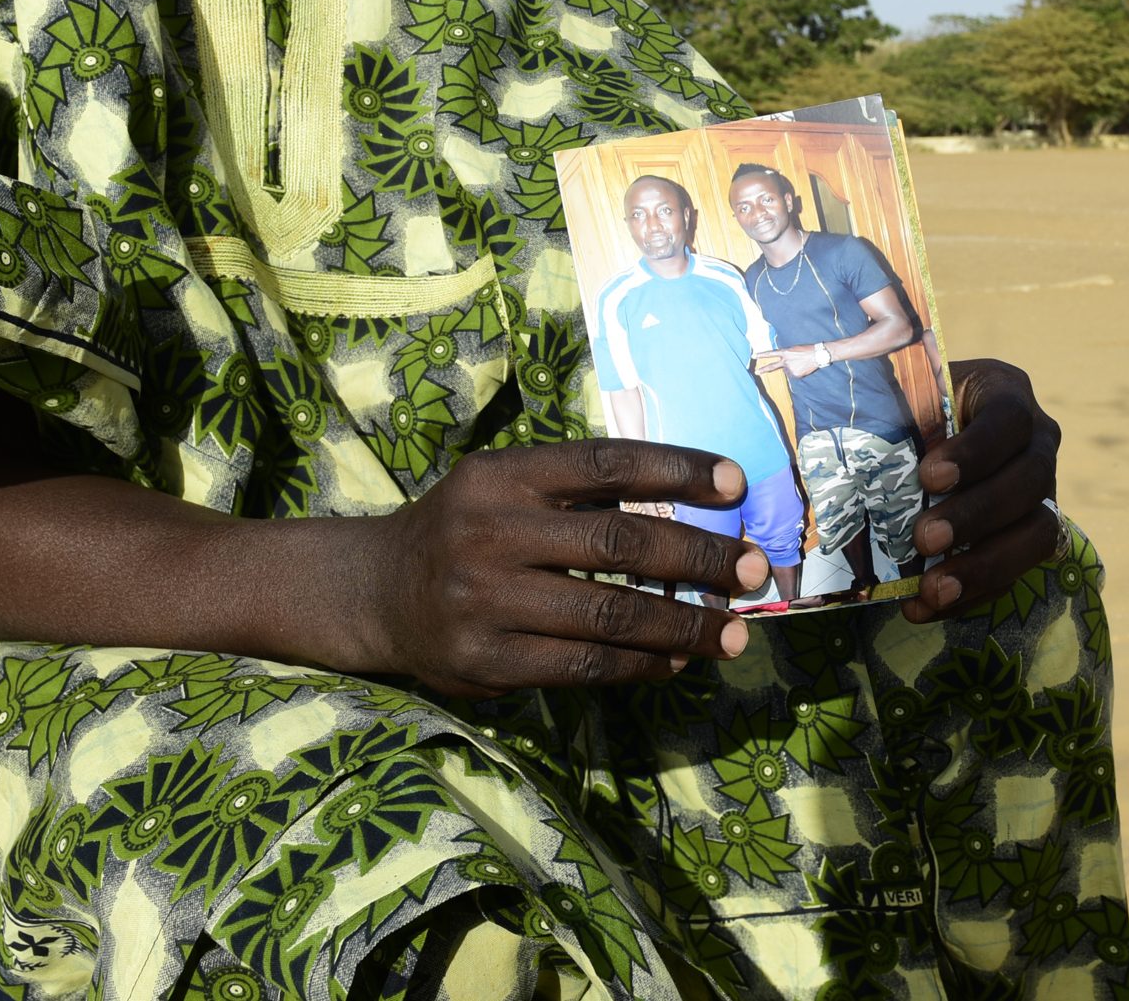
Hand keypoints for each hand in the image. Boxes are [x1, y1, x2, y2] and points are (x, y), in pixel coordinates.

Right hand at [363, 440, 768, 696]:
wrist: (375, 592)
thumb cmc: (465, 529)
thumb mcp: (503, 486)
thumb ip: (578, 493)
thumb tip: (692, 507)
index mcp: (502, 475)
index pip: (605, 463)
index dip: (677, 469)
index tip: (736, 484)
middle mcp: (489, 532)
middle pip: (619, 542)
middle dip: (698, 556)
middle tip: (752, 568)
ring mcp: (485, 601)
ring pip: (610, 614)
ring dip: (683, 624)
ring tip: (732, 630)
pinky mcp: (486, 662)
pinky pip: (584, 665)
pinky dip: (641, 663)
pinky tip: (675, 660)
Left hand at [753, 346, 821, 378]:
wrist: (817, 355)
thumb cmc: (806, 350)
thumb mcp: (794, 349)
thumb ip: (787, 356)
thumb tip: (784, 364)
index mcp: (785, 352)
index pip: (771, 354)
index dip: (762, 355)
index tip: (753, 356)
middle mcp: (786, 361)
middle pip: (772, 366)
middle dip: (764, 369)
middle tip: (756, 372)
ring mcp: (790, 369)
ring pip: (787, 371)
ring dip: (792, 368)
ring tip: (801, 363)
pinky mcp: (795, 375)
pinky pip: (793, 375)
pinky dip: (797, 372)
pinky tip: (803, 368)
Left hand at [902, 359, 1062, 623]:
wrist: (925, 434)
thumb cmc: (907, 410)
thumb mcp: (902, 400)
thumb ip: (887, 416)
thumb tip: (826, 453)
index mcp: (1005, 393)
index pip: (1009, 417)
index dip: (977, 450)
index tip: (930, 477)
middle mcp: (1037, 440)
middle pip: (1031, 478)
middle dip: (978, 514)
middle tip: (925, 538)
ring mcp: (1043, 491)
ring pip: (1038, 531)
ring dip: (985, 565)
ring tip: (933, 590)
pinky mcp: (1031, 534)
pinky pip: (1016, 572)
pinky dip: (973, 594)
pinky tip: (926, 607)